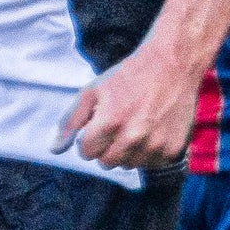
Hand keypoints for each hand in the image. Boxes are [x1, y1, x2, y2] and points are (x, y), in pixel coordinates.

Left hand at [59, 42, 199, 171]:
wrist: (172, 64)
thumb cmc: (128, 76)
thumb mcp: (93, 92)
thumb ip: (71, 122)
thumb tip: (55, 150)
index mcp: (110, 123)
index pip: (87, 153)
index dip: (90, 139)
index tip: (99, 126)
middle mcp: (133, 138)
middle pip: (107, 162)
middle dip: (107, 147)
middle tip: (118, 127)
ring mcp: (155, 146)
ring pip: (130, 165)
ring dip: (128, 151)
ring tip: (136, 127)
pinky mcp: (174, 150)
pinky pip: (152, 164)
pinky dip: (149, 152)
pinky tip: (153, 131)